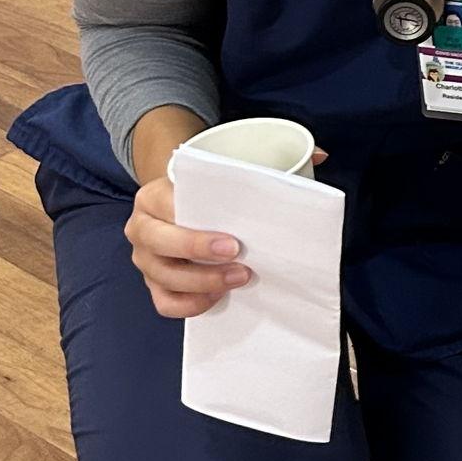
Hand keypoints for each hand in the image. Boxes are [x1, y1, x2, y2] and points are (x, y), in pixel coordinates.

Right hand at [124, 109, 328, 319]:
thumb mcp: (227, 172)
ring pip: (163, 277)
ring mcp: (145, 259)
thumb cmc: (210, 193)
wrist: (184, 207)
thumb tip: (320, 156)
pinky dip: (190, 305)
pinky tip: (218, 297)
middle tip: (239, 260)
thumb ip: (269, 160)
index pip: (165, 207)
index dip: (196, 227)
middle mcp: (141, 227)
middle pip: (159, 244)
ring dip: (202, 282)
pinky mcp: (154, 283)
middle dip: (198, 253)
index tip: (234, 239)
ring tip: (239, 280)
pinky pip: (165, 302)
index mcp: (153, 195)